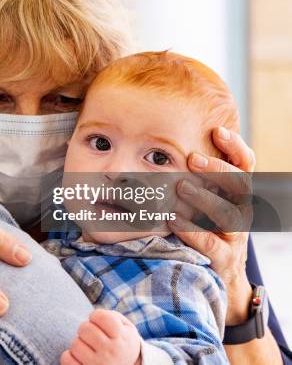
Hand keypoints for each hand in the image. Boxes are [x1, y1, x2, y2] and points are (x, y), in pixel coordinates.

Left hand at [60, 309, 140, 364]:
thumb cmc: (119, 340)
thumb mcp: (124, 326)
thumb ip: (110, 316)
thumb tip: (93, 318)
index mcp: (121, 337)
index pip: (101, 317)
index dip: (96, 316)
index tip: (98, 321)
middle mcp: (111, 352)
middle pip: (85, 329)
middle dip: (84, 328)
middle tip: (90, 334)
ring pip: (75, 345)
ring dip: (78, 343)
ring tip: (87, 347)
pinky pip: (67, 360)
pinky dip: (69, 356)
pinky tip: (79, 357)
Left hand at [169, 126, 253, 324]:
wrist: (219, 271)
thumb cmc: (205, 224)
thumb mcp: (204, 198)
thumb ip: (194, 177)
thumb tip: (159, 149)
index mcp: (237, 193)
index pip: (245, 165)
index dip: (235, 148)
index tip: (217, 131)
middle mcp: (242, 211)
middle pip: (241, 186)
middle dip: (218, 169)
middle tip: (193, 159)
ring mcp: (235, 236)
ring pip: (228, 215)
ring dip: (205, 199)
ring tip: (181, 187)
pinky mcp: (223, 258)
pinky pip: (211, 243)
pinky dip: (192, 230)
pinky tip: (173, 219)